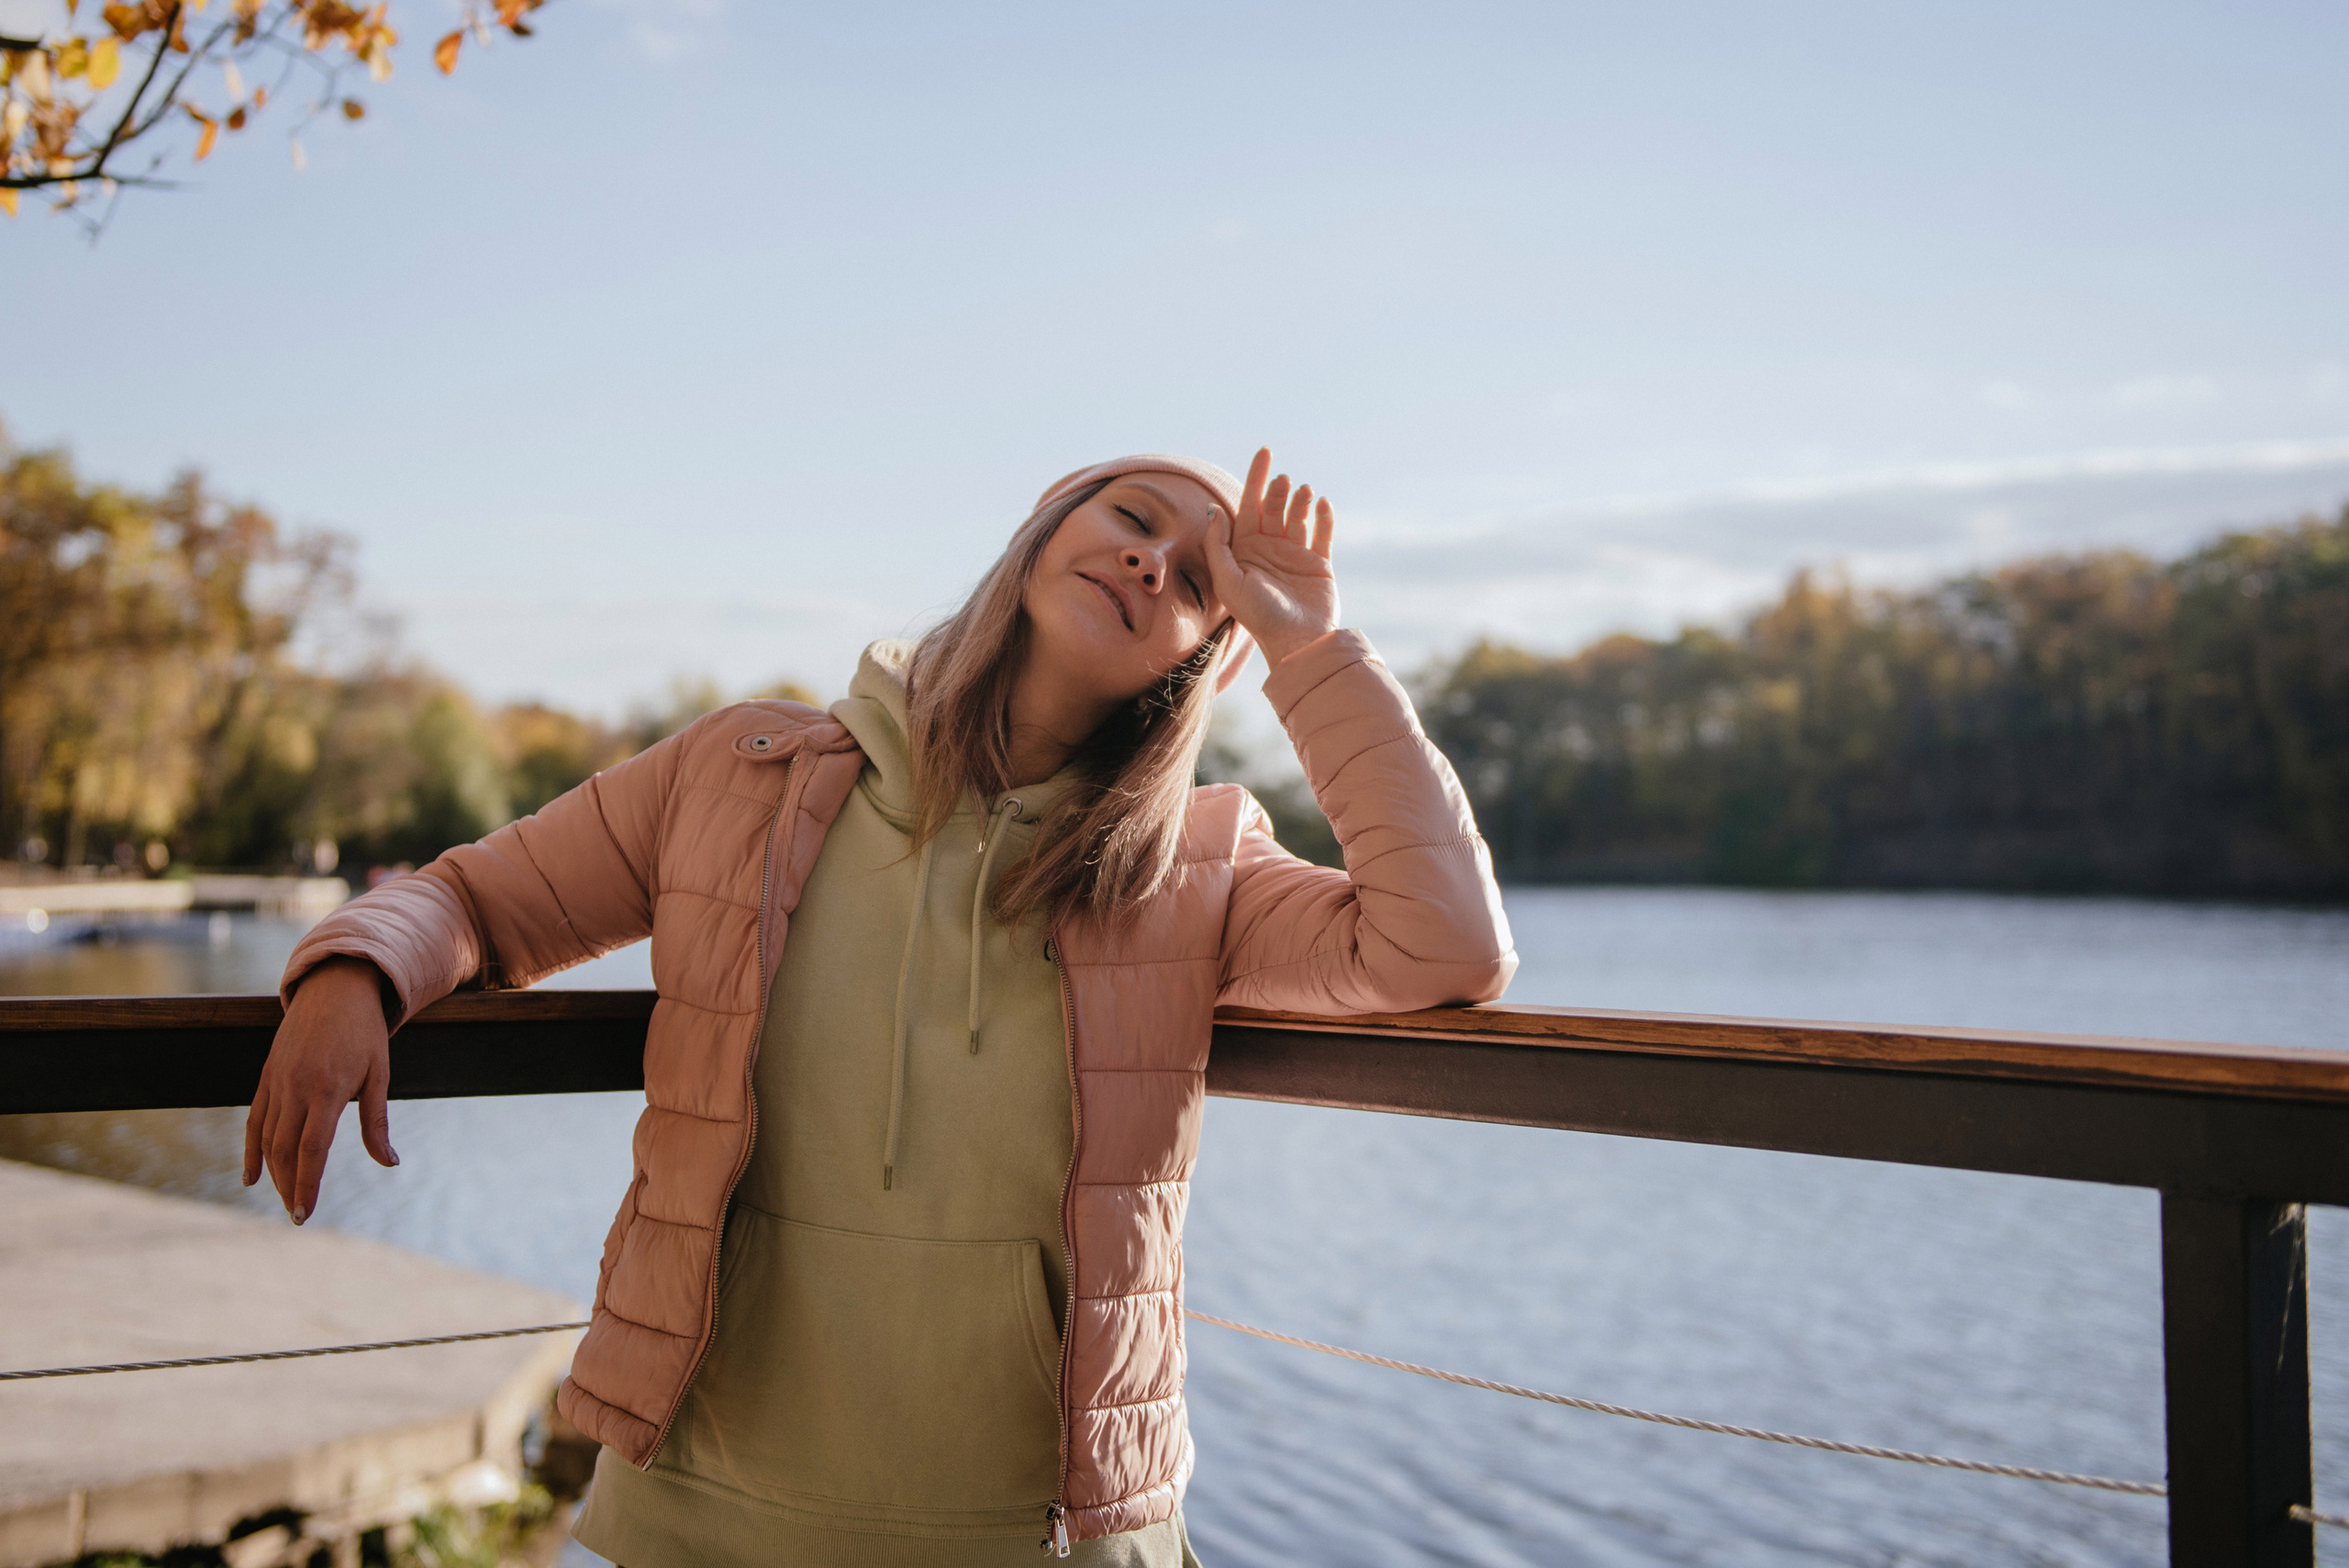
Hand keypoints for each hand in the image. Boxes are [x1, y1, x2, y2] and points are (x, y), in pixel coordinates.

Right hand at [244, 955, 398, 1222]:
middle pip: (285, 1150)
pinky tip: (252, 1177)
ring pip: (266, 1138)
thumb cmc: (364, 1032)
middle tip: (298, 1214)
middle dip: (290, 1186)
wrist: (335, 988)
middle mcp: (295, 1088)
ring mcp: (276, 1082)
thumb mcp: (379, 1074)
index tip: (305, 1213)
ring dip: (273, 1173)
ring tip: (286, 1199)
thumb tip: (389, 1163)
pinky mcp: (265, 1076)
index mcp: (327, 1090)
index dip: (307, 1184)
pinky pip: (253, 1120)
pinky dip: (250, 1150)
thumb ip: (376, 1122)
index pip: (312, 1149)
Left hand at [1208, 447, 1339, 666]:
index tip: (1264, 452)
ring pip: (1298, 516)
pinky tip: (1322, 503)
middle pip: (1274, 508)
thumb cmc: (1258, 615)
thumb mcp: (1228, 580)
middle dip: (1277, 490)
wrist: (1296, 641)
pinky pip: (1323, 533)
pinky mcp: (1320, 564)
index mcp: (1245, 551)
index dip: (1256, 478)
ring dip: (1300, 500)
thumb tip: (1214, 509)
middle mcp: (1269, 550)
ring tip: (1303, 492)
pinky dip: (1324, 517)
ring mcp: (1295, 555)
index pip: (1249, 506)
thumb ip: (1218, 544)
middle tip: (1283, 481)